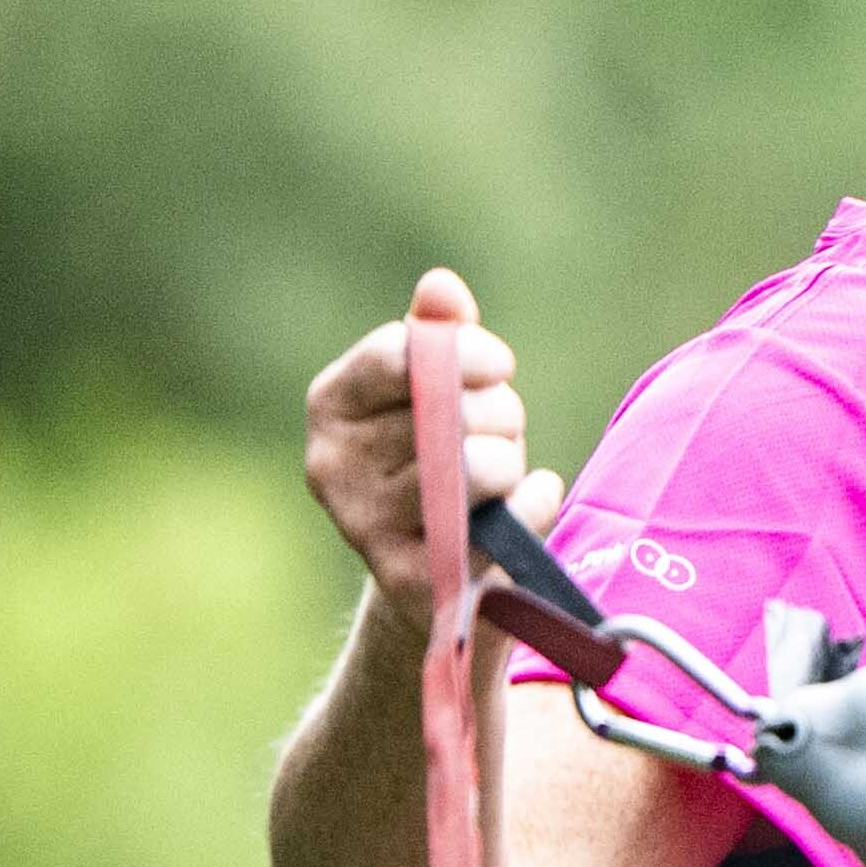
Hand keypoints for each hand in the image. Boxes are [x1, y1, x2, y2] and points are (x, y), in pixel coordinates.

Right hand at [304, 268, 559, 620]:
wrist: (442, 574)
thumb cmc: (443, 462)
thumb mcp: (438, 392)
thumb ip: (438, 336)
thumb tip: (441, 287)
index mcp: (331, 407)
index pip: (400, 354)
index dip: (465, 352)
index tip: (498, 365)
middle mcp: (333, 466)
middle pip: (448, 407)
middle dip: (498, 410)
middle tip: (497, 431)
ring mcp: (367, 528)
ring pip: (479, 464)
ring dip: (513, 458)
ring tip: (503, 471)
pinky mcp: (415, 579)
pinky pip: (505, 522)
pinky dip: (534, 503)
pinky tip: (526, 502)